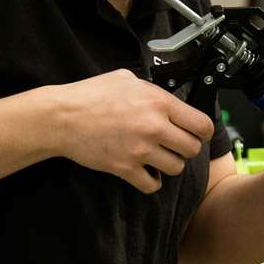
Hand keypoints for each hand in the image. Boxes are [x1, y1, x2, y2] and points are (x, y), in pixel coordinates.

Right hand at [52, 69, 215, 192]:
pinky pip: (152, 185)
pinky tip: (145, 171)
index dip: (203, 131)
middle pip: (192, 149)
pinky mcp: (125, 168)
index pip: (202, 124)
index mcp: (159, 102)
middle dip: (186, 148)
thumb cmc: (89, 96)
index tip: (197, 132)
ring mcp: (140, 150)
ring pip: (176, 168)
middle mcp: (154, 127)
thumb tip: (166, 98)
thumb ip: (152, 90)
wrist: (61, 118)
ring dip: (170, 164)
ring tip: (158, 156)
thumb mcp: (126, 79)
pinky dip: (151, 181)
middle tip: (175, 145)